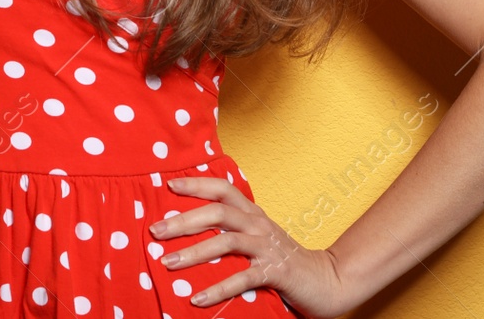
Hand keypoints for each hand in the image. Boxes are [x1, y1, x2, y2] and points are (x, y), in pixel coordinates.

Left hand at [150, 174, 351, 317]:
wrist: (327, 280)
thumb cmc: (284, 259)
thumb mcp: (258, 238)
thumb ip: (233, 231)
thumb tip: (191, 230)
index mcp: (253, 213)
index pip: (223, 189)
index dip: (196, 184)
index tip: (169, 185)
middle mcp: (259, 225)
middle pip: (217, 213)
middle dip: (183, 221)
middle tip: (156, 231)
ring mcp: (268, 248)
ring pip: (226, 242)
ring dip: (193, 253)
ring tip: (168, 263)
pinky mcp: (275, 273)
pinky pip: (242, 279)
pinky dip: (218, 289)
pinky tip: (197, 299)